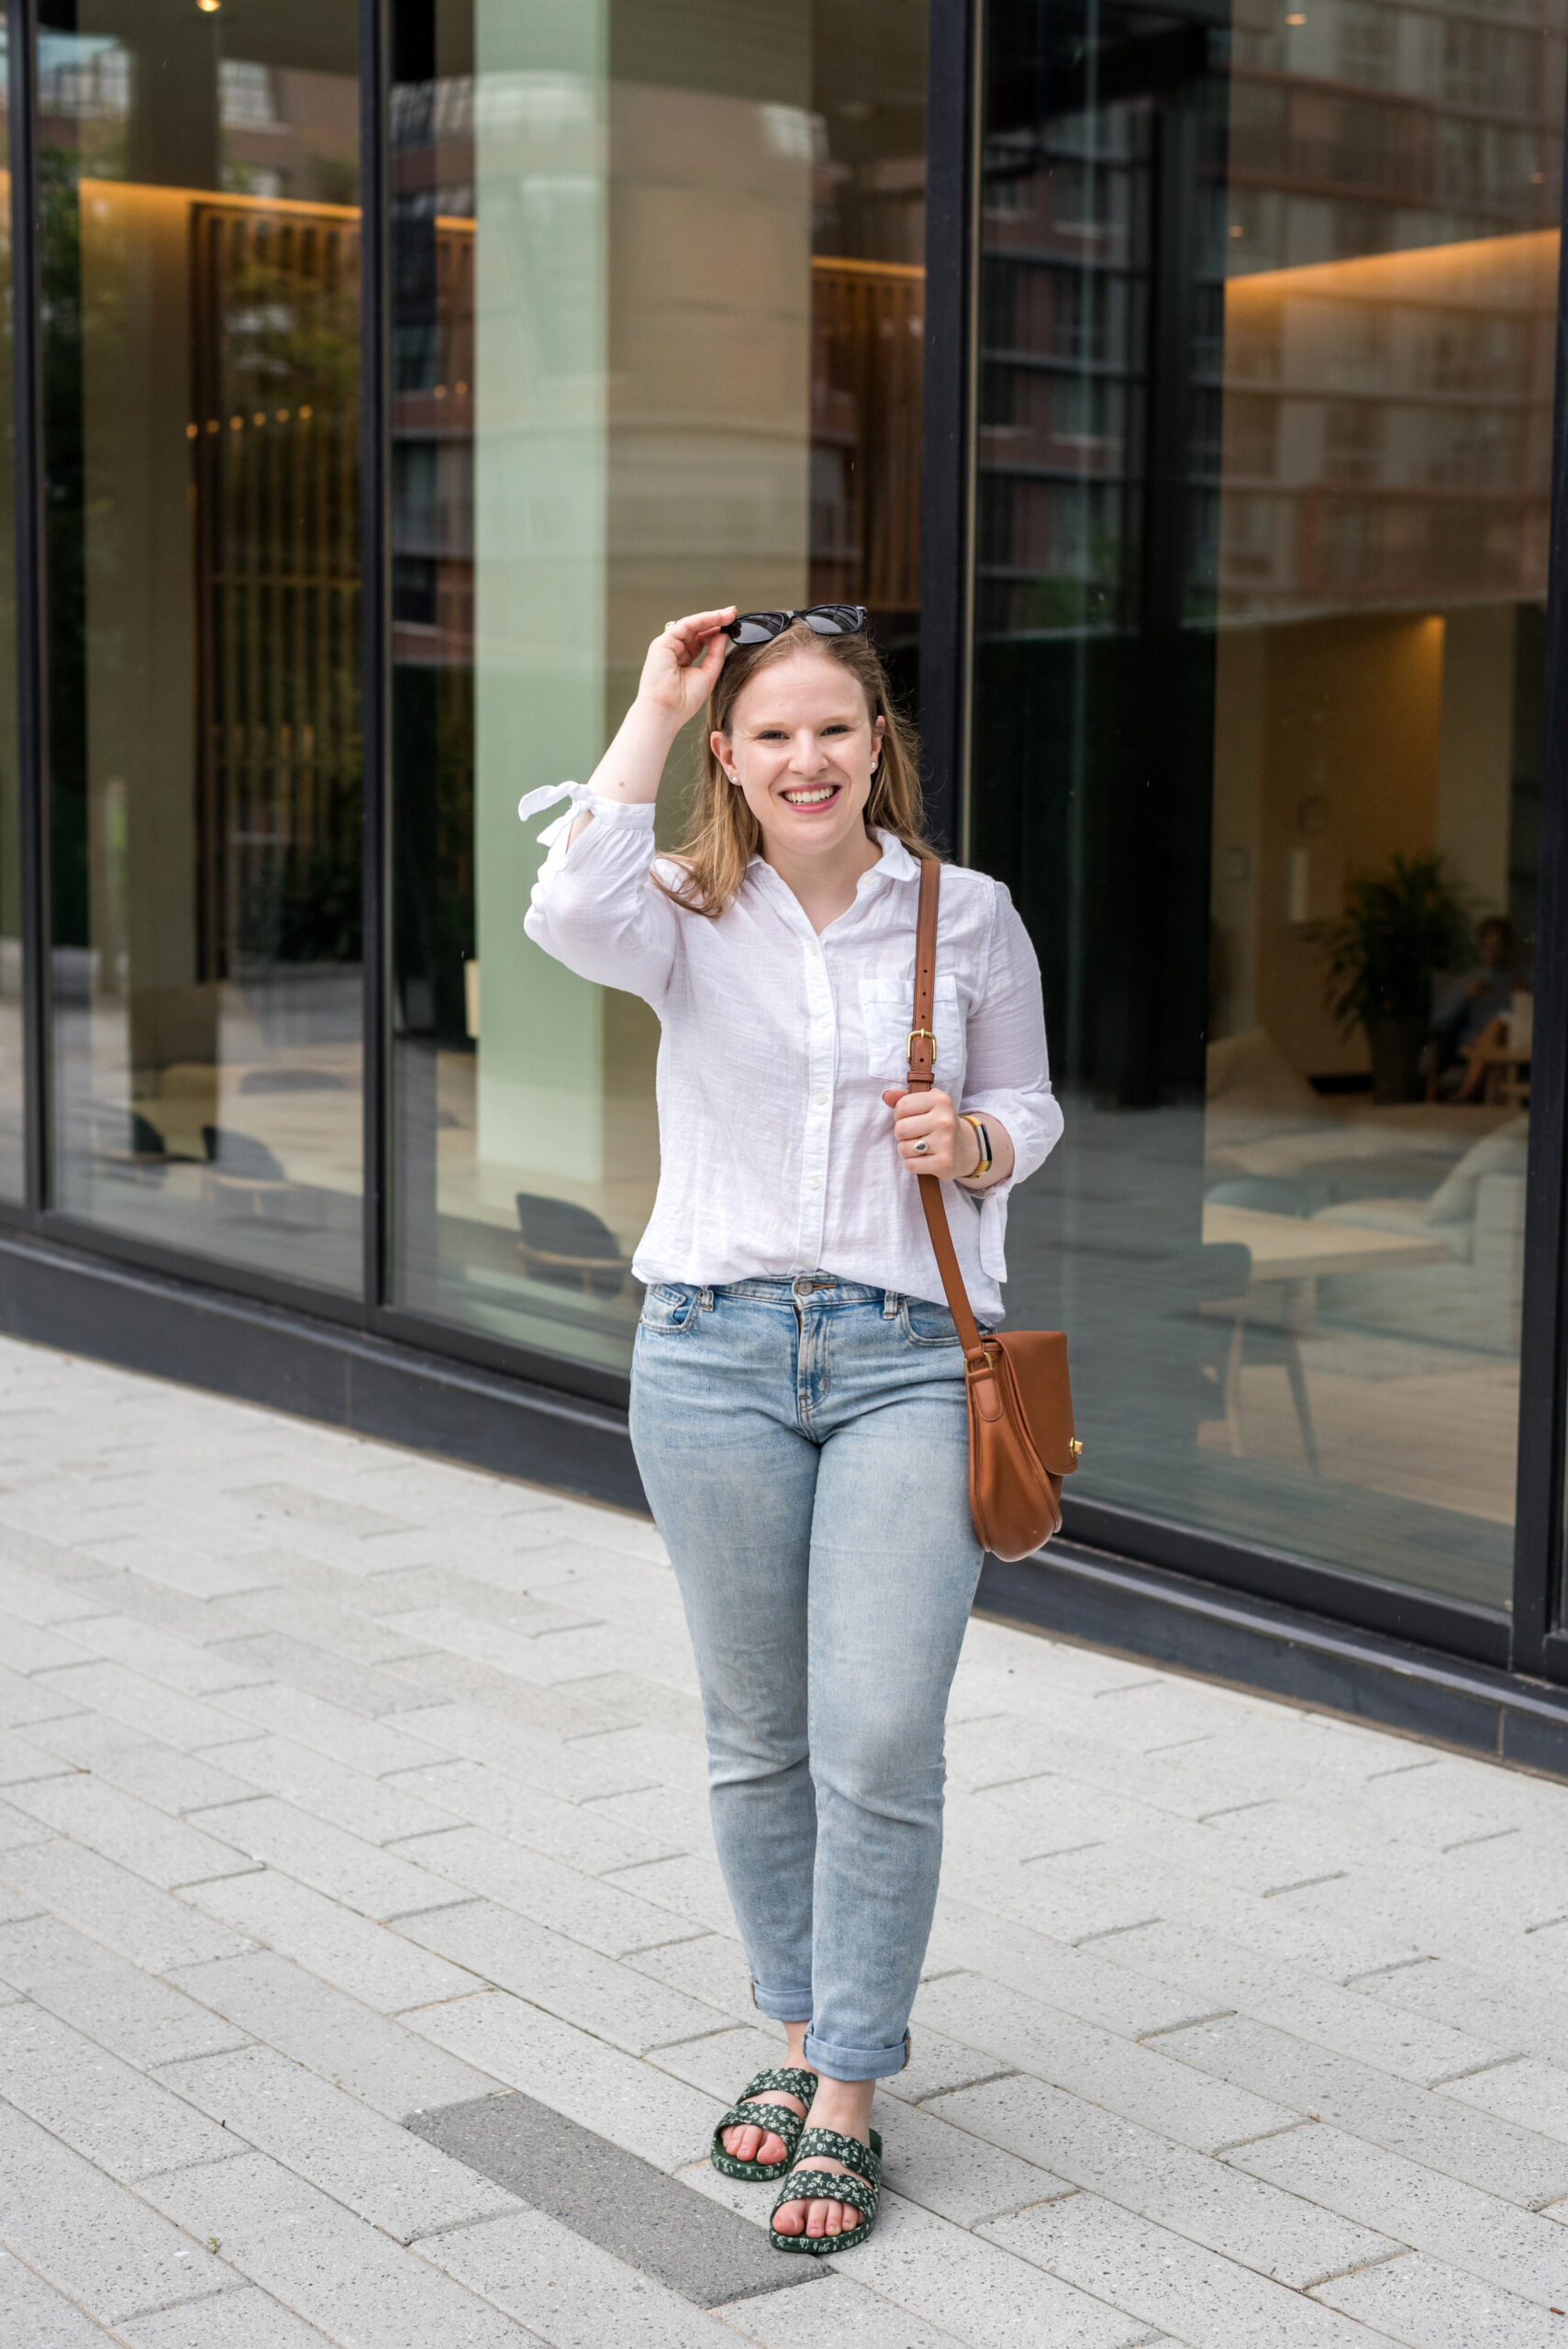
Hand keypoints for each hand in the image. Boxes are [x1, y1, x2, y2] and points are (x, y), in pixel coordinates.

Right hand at [636, 608, 735, 726]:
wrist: (665, 711)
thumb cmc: (683, 701)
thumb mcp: (708, 675)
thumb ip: (716, 654)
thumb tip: (723, 635)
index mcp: (682, 660)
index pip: (700, 641)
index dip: (716, 632)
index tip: (733, 626)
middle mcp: (673, 650)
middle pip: (697, 630)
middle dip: (716, 620)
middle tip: (734, 613)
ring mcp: (666, 645)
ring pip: (692, 625)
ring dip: (712, 617)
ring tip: (730, 614)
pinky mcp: (662, 643)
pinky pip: (686, 626)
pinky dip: (702, 620)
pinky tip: (718, 618)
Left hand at [882, 1087, 979, 1180]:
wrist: (965, 1148)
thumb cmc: (938, 1123)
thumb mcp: (926, 1104)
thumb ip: (904, 1098)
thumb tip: (886, 1096)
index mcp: (940, 1100)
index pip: (902, 1106)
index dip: (899, 1115)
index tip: (910, 1119)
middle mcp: (944, 1120)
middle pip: (900, 1129)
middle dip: (901, 1134)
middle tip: (914, 1135)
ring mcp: (946, 1142)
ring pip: (903, 1148)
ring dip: (906, 1150)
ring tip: (919, 1147)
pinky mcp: (944, 1162)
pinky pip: (911, 1165)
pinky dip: (912, 1164)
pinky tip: (924, 1159)